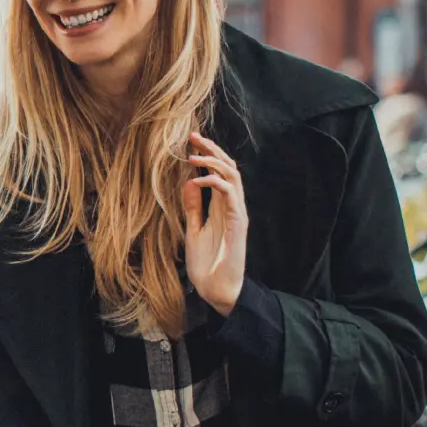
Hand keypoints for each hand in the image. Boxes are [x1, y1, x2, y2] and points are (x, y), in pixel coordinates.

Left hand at [182, 132, 247, 316]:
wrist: (217, 290)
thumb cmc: (207, 264)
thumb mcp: (193, 230)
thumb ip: (193, 207)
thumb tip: (189, 182)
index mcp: (221, 208)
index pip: (219, 173)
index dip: (207, 155)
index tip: (190, 141)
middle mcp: (232, 207)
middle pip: (228, 168)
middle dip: (212, 150)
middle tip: (193, 136)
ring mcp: (237, 214)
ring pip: (233, 176)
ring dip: (214, 162)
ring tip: (193, 155)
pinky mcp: (238, 224)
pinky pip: (230, 196)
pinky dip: (215, 183)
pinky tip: (198, 179)